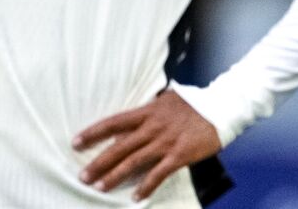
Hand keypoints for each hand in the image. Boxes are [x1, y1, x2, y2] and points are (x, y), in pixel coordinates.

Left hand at [73, 90, 220, 201]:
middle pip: (119, 146)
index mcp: (148, 111)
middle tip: (82, 176)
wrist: (222, 106)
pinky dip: (146, 186)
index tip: (75, 142)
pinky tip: (136, 197)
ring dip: (115, 176)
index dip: (93, 132)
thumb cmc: (195, 103)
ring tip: (100, 187)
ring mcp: (166, 141)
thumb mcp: (167, 100)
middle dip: (99, 163)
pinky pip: (159, 173)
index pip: (114, 122)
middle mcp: (153, 126)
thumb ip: (149, 111)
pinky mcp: (180, 154)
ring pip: (134, 161)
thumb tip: (131, 121)